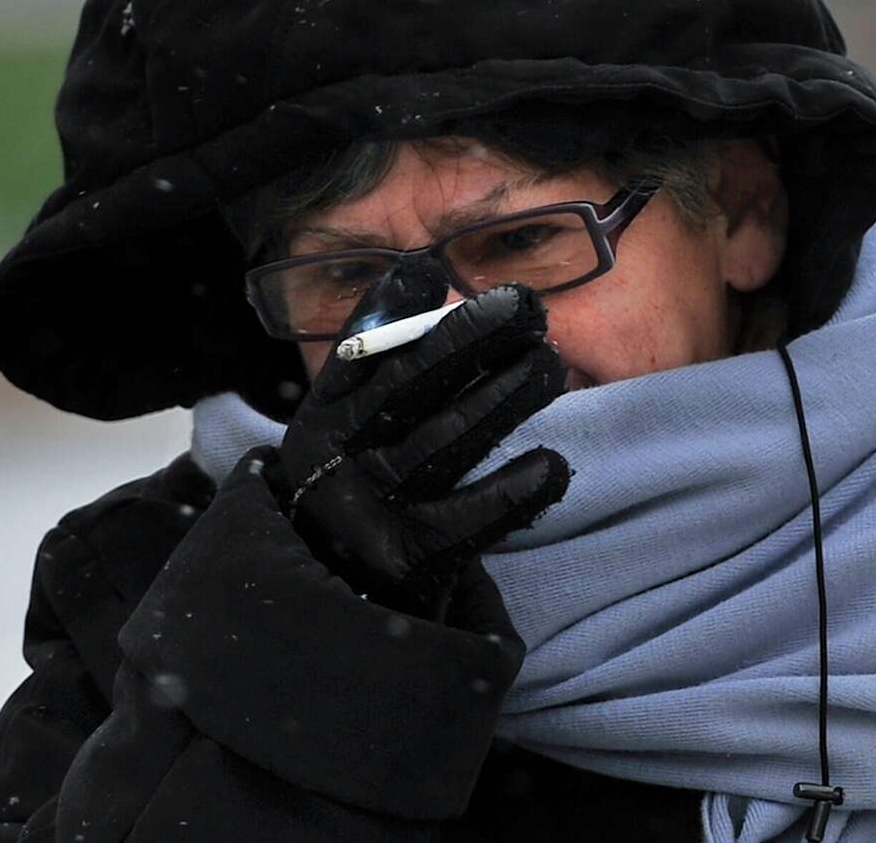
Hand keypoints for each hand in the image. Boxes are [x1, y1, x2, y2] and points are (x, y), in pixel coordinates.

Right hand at [261, 284, 570, 618]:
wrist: (338, 609)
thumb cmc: (368, 488)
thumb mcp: (356, 418)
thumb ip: (384, 345)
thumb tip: (420, 266)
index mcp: (322, 419)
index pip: (361, 354)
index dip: (402, 313)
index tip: (442, 274)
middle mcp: (337, 462)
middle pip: (408, 389)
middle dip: (470, 341)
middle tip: (528, 311)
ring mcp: (370, 513)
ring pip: (447, 442)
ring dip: (504, 397)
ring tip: (549, 367)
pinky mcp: (409, 564)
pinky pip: (472, 520)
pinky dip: (517, 491)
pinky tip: (553, 464)